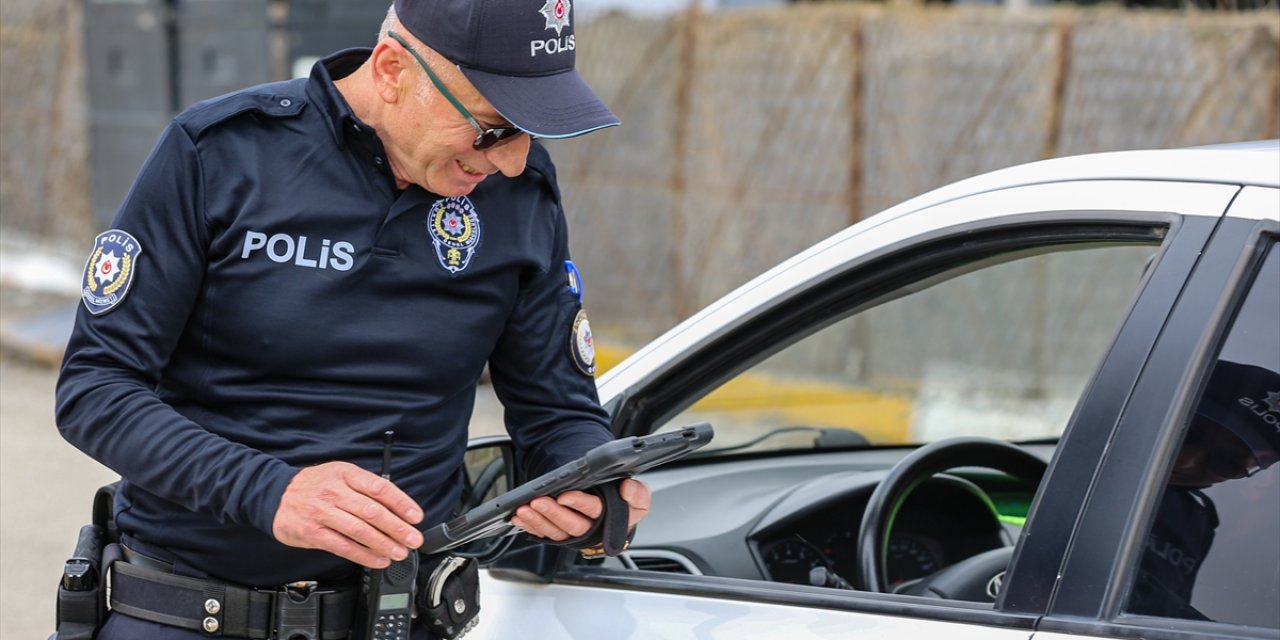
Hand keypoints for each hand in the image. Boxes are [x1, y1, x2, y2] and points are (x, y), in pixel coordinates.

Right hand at [272, 462, 424, 567]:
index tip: (416, 516)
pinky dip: (364, 556)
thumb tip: (398, 507)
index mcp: (345, 473)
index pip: (379, 487)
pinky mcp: (313, 532)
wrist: (275, 495)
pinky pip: (343, 546)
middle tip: (413, 539)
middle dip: (398, 528)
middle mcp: (334, 491)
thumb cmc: (315, 485)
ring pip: (360, 530)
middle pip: (372, 511)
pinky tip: (378, 560)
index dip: (401, 503)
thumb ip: (366, 487)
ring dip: (384, 544)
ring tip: (400, 552)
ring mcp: (322, 512)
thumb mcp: (340, 474)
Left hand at [510, 478, 650, 540]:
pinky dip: (531, 526)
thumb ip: (638, 493)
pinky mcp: (562, 536)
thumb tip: (627, 489)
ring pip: (557, 532)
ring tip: (524, 510)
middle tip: (538, 502)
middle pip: (573, 525)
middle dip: (554, 513)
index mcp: (615, 519)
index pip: (597, 511)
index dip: (580, 504)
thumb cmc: (623, 500)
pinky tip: (521, 518)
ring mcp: (576, 535)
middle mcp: (594, 530)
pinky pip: (545, 534)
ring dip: (539, 521)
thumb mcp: (638, 495)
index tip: (565, 495)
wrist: (614, 508)